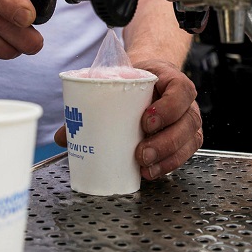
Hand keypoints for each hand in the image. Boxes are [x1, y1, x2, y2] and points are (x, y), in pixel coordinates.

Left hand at [52, 59, 202, 178]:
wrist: (148, 80)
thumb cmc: (133, 81)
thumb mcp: (117, 83)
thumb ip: (92, 104)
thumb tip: (62, 136)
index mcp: (172, 80)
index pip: (181, 90)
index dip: (168, 107)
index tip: (146, 119)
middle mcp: (186, 102)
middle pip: (188, 122)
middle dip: (165, 141)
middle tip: (140, 152)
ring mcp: (188, 121)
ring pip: (189, 141)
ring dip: (167, 157)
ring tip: (144, 166)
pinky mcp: (186, 139)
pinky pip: (185, 154)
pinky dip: (168, 165)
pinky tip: (151, 172)